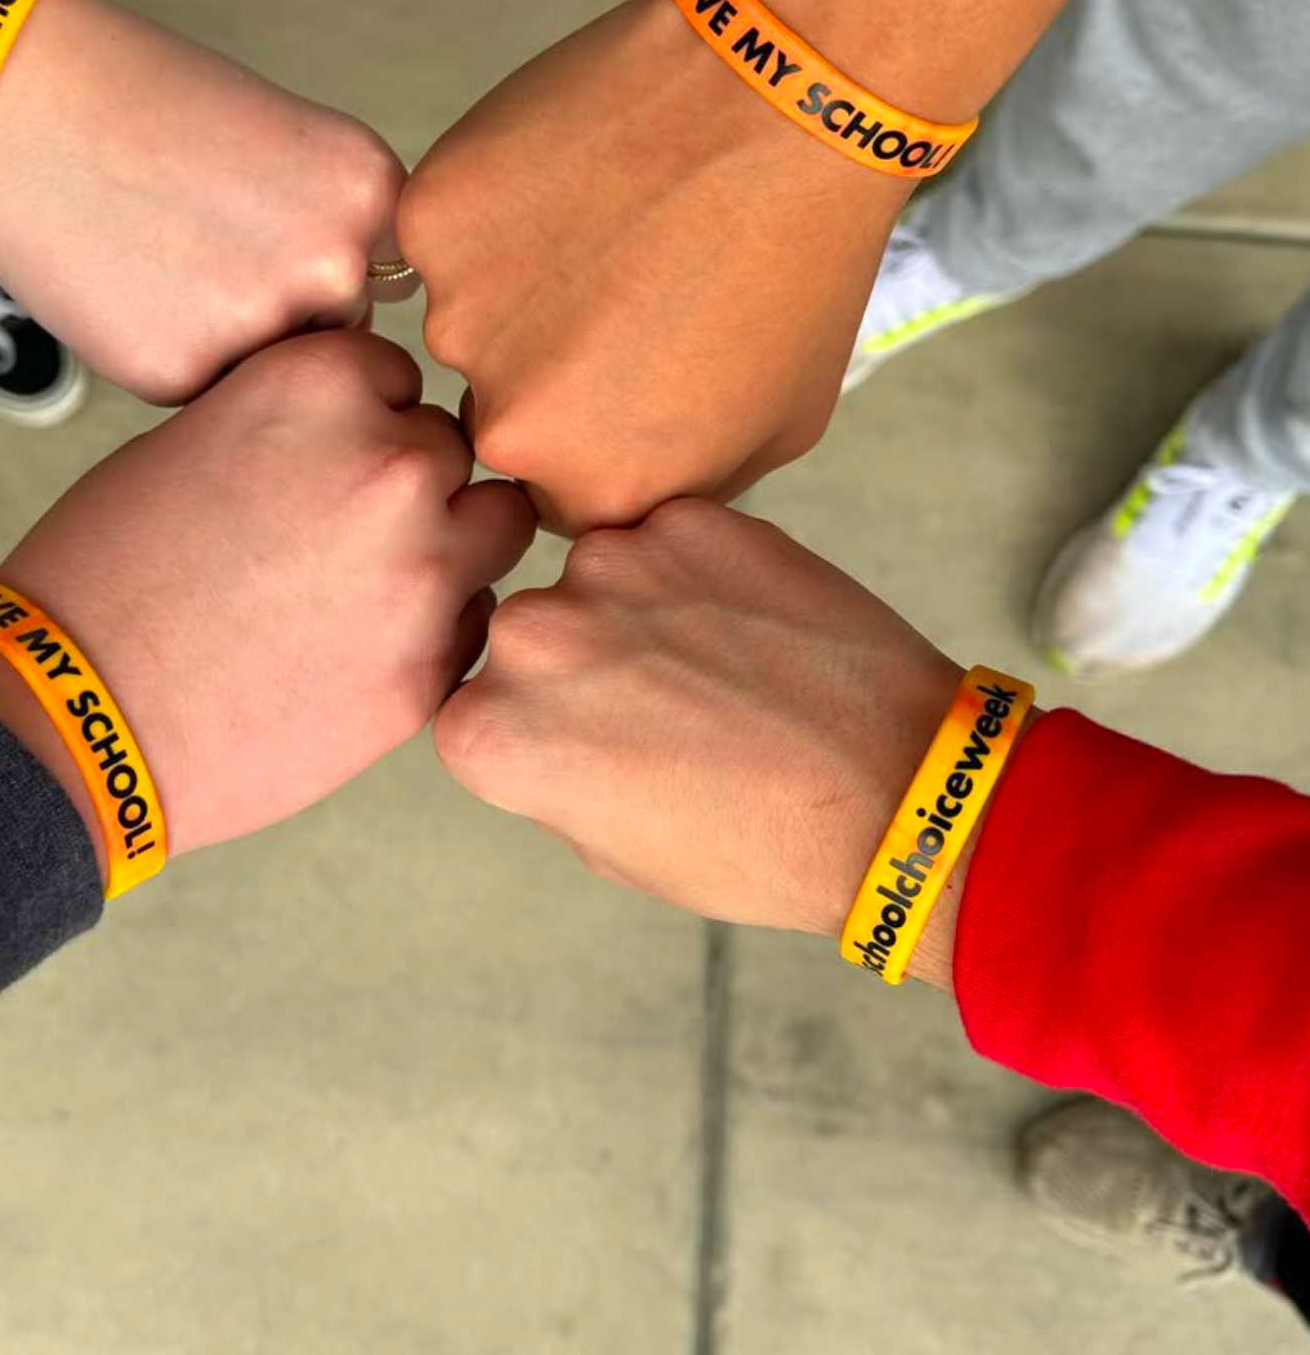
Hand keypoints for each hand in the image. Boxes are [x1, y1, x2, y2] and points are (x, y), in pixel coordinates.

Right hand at [0, 0, 408, 403]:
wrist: (23, 100)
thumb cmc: (154, 109)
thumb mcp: (291, 142)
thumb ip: (343, 227)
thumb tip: (369, 314)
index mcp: (372, 196)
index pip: (381, 278)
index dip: (318, 260)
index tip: (263, 223)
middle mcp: (334, 266)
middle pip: (333, 332)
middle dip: (282, 311)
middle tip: (200, 241)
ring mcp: (260, 327)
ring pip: (269, 370)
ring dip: (230, 341)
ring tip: (163, 257)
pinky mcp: (182, 373)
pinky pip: (202, 390)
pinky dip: (170, 353)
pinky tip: (128, 287)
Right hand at [0, 332, 534, 858]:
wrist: (74, 715)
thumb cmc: (107, 572)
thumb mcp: (192, 439)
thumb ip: (297, 424)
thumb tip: (366, 424)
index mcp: (320, 387)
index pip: (397, 375)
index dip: (360, 420)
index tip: (318, 463)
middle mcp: (389, 466)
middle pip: (453, 450)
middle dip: (409, 484)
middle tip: (339, 533)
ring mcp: (422, 572)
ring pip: (495, 529)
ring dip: (451, 547)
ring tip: (366, 586)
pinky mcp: (428, 670)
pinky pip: (474, 623)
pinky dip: (438, 629)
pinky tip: (359, 648)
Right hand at [397, 0, 906, 531]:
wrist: (779, 100)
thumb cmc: (799, 257)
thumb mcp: (779, 422)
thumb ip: (682, 481)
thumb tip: (628, 486)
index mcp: (599, 490)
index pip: (557, 491)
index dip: (595, 424)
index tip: (630, 362)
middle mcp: (516, 428)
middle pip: (502, 414)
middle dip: (547, 364)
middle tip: (618, 284)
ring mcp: (463, 322)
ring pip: (470, 322)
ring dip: (516, 285)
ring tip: (604, 219)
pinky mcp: (434, 223)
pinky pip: (445, 234)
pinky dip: (489, 209)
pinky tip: (567, 172)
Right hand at [434, 500, 965, 960]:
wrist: (897, 795)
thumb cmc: (759, 846)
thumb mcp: (612, 849)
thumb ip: (545, 769)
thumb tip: (544, 712)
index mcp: (494, 731)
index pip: (474, 709)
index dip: (536, 731)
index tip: (593, 747)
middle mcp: (532, 636)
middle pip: (528, 634)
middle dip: (582, 662)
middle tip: (665, 707)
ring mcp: (612, 567)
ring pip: (599, 576)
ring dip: (640, 608)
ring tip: (721, 667)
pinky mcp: (689, 521)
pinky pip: (668, 537)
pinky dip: (700, 570)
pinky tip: (754, 627)